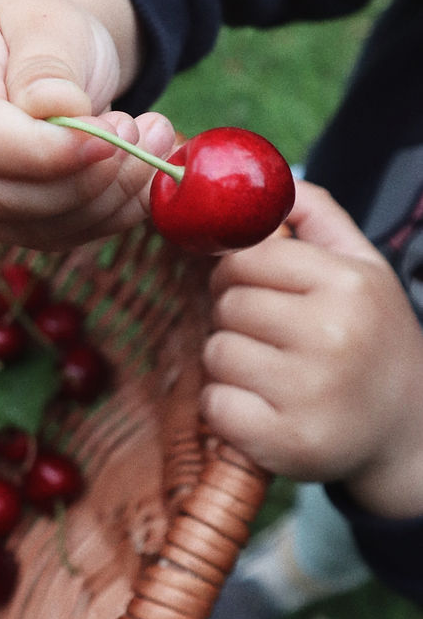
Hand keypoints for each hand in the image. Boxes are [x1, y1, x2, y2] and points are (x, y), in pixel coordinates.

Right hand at [0, 0, 174, 248]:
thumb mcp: (46, 22)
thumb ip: (46, 65)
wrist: (36, 56)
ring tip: (155, 140)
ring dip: (106, 198)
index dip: (43, 151)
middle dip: (81, 179)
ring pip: (30, 226)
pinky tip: (141, 177)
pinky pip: (53, 237)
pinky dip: (107, 215)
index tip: (109, 138)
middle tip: (143, 135)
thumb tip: (58, 111)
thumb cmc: (37, 31)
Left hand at [202, 181, 422, 517]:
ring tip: (273, 373)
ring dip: (230, 363)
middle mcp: (333, 335)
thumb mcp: (361, 268)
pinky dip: (226, 407)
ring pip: (216, 352)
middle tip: (272, 338)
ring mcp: (310, 392)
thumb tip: (261, 176)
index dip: (239, 271)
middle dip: (237, 317)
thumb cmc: (371, 340)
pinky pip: (214, 404)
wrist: (405, 432)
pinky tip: (263, 408)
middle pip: (228, 303)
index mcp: (349, 283)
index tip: (259, 290)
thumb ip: (314, 216)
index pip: (246, 255)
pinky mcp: (286, 442)